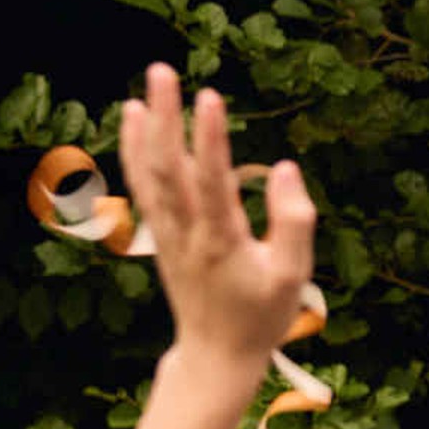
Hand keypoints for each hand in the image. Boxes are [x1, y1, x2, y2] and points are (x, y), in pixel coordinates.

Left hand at [112, 66, 318, 428]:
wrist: (216, 356)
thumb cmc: (261, 316)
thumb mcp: (292, 276)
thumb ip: (294, 221)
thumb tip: (283, 168)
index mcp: (222, 242)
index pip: (213, 182)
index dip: (210, 139)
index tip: (209, 97)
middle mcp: (187, 233)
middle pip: (169, 170)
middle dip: (166, 119)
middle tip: (163, 72)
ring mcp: (167, 235)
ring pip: (148, 178)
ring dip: (142, 133)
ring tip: (142, 92)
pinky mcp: (159, 237)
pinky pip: (143, 189)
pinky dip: (135, 154)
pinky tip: (136, 124)